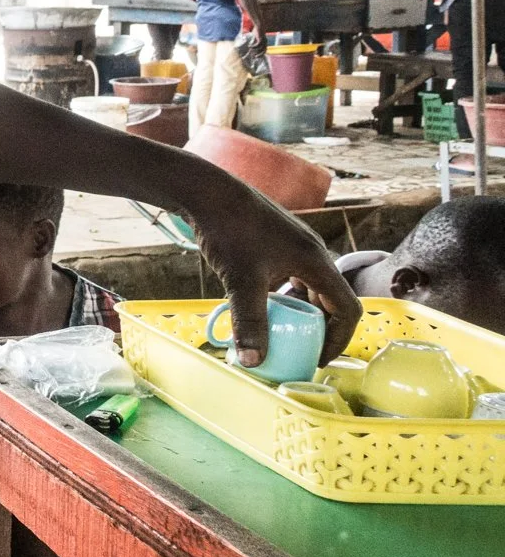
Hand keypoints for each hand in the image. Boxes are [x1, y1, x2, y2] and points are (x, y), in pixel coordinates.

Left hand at [188, 183, 359, 367]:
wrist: (208, 193)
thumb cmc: (231, 231)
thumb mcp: (241, 282)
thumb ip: (249, 323)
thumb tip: (253, 363)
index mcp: (316, 262)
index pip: (347, 308)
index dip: (339, 339)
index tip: (318, 359)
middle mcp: (311, 253)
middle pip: (330, 299)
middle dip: (320, 329)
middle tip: (301, 351)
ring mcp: (293, 246)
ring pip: (307, 287)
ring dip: (299, 312)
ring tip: (280, 333)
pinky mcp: (274, 242)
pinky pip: (288, 277)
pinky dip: (280, 296)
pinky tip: (258, 305)